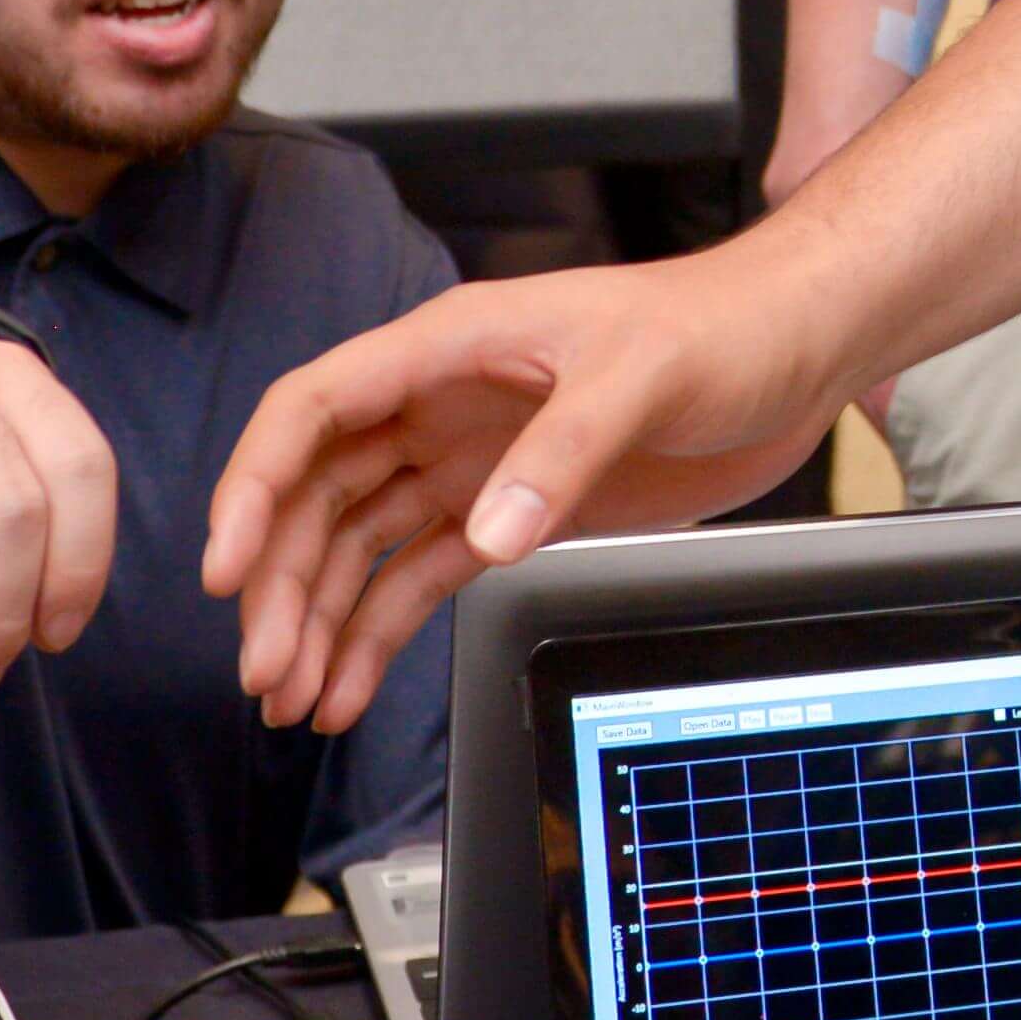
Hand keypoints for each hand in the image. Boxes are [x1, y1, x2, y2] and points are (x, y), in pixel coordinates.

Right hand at [203, 252, 851, 731]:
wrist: (793, 348)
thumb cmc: (719, 323)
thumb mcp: (639, 375)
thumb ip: (560, 453)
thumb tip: (490, 531)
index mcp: (450, 347)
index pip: (314, 411)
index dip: (256, 485)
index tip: (227, 564)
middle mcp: (443, 405)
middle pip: (320, 495)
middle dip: (280, 584)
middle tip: (263, 665)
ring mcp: (473, 462)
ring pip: (358, 547)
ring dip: (317, 620)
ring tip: (290, 695)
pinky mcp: (512, 511)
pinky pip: (419, 577)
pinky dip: (378, 634)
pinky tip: (348, 686)